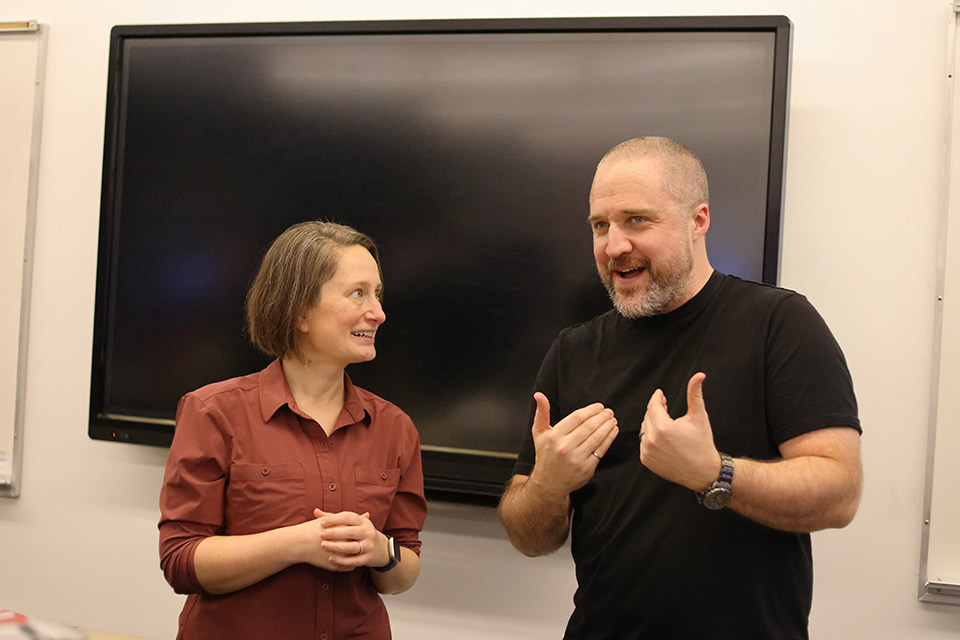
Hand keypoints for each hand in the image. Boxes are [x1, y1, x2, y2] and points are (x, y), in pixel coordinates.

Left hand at [305, 509, 388, 570]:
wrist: (380, 548)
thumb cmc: (359, 533)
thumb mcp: (352, 524)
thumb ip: (334, 518)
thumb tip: (315, 511)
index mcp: (363, 522)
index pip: (349, 517)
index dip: (335, 519)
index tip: (321, 522)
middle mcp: (368, 532)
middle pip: (351, 532)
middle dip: (335, 533)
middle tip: (321, 535)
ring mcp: (369, 546)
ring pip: (352, 547)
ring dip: (337, 547)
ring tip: (323, 545)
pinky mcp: (368, 558)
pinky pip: (354, 561)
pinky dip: (342, 561)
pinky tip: (331, 558)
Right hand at [527, 392, 618, 499]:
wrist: (549, 484)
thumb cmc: (545, 455)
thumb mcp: (538, 433)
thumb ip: (541, 412)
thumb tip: (539, 395)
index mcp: (554, 436)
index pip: (577, 418)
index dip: (591, 410)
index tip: (599, 406)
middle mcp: (565, 447)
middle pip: (589, 426)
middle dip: (602, 417)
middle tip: (609, 412)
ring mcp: (576, 458)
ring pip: (597, 437)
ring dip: (608, 426)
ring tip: (612, 420)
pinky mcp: (587, 468)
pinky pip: (601, 450)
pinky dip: (609, 439)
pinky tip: (613, 431)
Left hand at [640, 372, 720, 490]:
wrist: (704, 472)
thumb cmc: (702, 444)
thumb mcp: (699, 417)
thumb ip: (695, 394)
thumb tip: (699, 375)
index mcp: (663, 428)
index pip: (653, 405)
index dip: (657, 398)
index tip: (660, 394)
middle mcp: (651, 440)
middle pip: (648, 416)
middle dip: (656, 410)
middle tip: (664, 406)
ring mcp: (647, 452)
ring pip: (645, 429)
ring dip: (652, 424)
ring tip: (666, 423)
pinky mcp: (646, 460)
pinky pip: (644, 443)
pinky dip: (650, 438)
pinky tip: (662, 437)